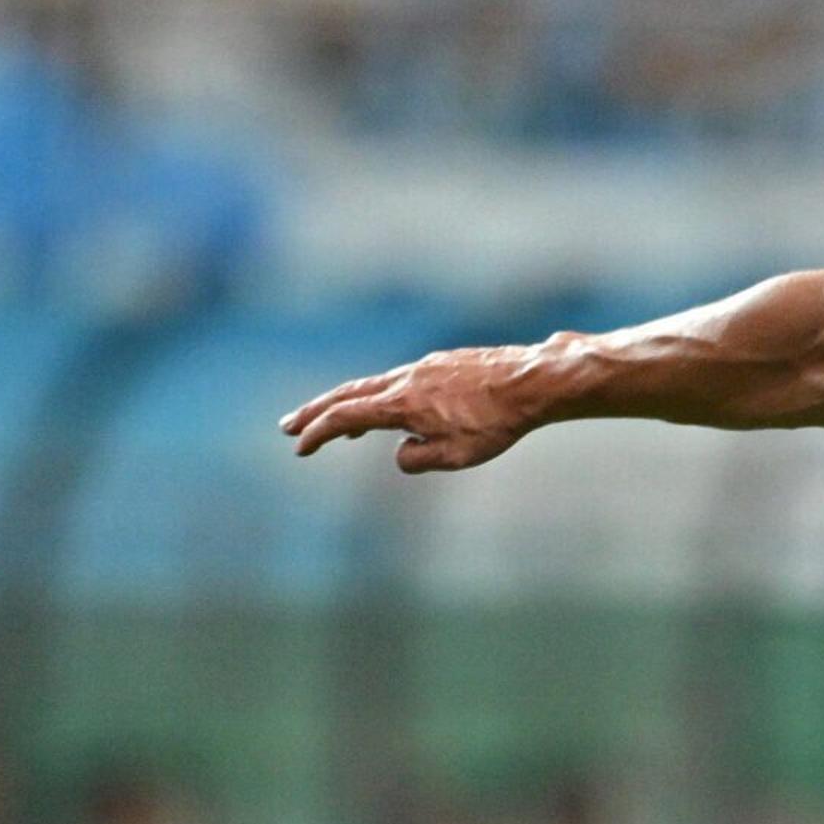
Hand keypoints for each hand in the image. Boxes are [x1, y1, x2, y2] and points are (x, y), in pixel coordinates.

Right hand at [281, 343, 557, 473]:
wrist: (534, 381)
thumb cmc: (498, 422)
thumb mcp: (456, 455)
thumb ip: (418, 459)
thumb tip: (400, 453)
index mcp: (401, 402)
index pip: (345, 417)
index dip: (318, 433)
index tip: (300, 447)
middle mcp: (405, 378)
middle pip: (348, 394)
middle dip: (316, 412)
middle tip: (289, 426)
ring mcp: (424, 367)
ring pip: (376, 385)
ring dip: (351, 404)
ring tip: (339, 426)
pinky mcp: (444, 363)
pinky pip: (402, 381)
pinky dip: (383, 396)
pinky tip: (393, 411)